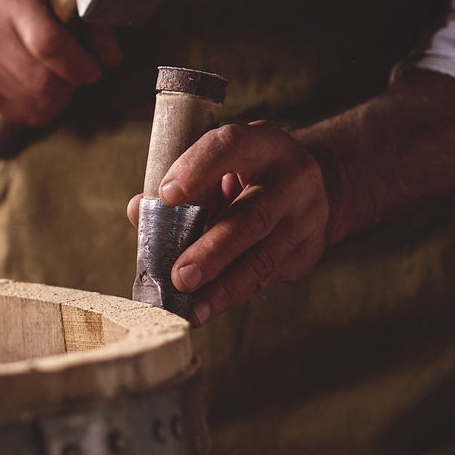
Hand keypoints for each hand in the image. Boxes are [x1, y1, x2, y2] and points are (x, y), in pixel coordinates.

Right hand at [0, 0, 120, 126]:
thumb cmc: (30, 1)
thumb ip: (93, 25)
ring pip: (36, 104)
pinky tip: (40, 87)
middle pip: (43, 81)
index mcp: (13, 0)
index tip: (93, 70)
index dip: (79, 64)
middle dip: (70, 84)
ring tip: (57, 77)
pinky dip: (42, 107)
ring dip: (59, 98)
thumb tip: (112, 60)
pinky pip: (24, 115)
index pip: (49, 44)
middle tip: (76, 72)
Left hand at [127, 122, 330, 326]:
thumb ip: (181, 184)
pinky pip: (266, 278)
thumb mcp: (221, 164)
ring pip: (262, 258)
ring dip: (222, 289)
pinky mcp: (308, 251)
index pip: (229, 147)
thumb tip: (139, 211)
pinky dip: (232, 295)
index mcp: (262, 145)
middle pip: (252, 217)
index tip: (165, 196)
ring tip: (191, 310)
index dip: (197, 169)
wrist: (315, 185)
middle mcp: (292, 179)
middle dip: (212, 251)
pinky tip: (205, 309)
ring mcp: (306, 218)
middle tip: (180, 276)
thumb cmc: (249, 173)